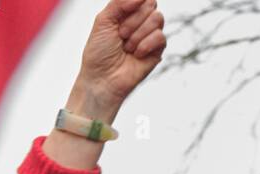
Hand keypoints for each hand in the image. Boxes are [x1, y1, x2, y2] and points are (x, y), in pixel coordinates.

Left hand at [68, 0, 166, 125]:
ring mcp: (150, 36)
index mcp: (128, 11)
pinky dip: (146, 44)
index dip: (134, 2)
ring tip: (127, 47)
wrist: (102, 79)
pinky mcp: (157, 51)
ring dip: (138, 33)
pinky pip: (161, 37)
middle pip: (151, 4)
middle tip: (120, 35)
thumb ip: (119, 2)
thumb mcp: (103, 20)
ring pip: (157, 18)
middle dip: (132, 20)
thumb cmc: (99, 52)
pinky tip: (136, 54)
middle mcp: (141, 21)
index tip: (121, 14)